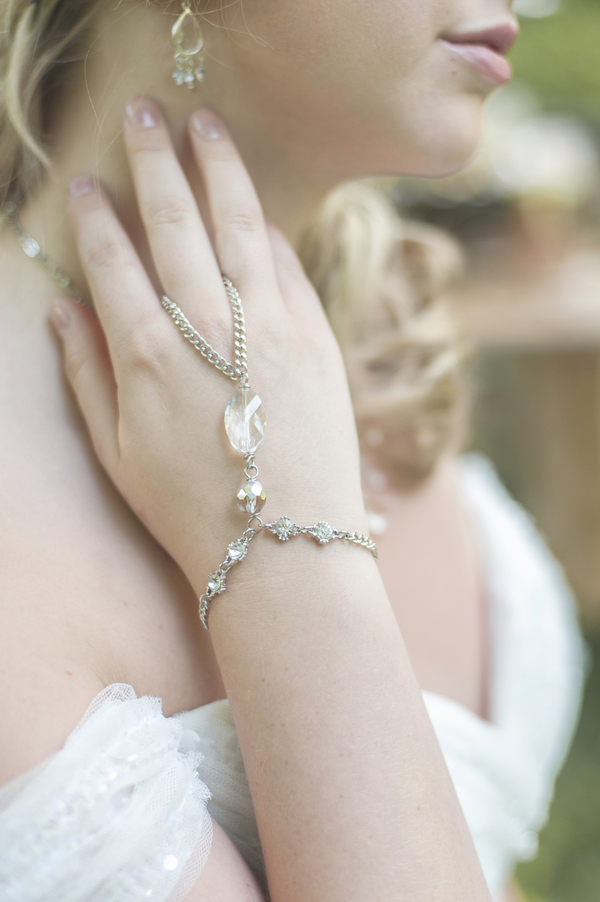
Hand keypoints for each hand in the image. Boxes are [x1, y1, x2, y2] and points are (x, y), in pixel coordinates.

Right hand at [52, 99, 365, 593]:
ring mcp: (269, 328)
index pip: (113, 260)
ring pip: (238, 225)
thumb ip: (86, 374)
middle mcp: (207, 328)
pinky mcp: (317, 338)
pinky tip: (256, 205)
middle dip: (155, 160)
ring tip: (204, 125)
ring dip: (218, 168)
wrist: (285, 545)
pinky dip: (269, 229)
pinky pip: (288, 265)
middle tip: (144, 112)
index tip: (87, 179)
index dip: (96, 214)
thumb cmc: (191, 509)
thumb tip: (62, 309)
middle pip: (174, 223)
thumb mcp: (117, 452)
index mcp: (147, 355)